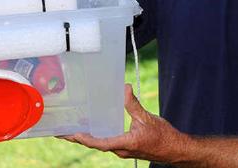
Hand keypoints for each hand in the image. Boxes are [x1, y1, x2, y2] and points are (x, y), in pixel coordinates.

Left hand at [61, 84, 190, 163]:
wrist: (176, 150)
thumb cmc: (164, 137)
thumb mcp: (147, 118)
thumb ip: (133, 104)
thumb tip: (124, 88)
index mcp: (125, 143)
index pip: (99, 143)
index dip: (84, 139)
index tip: (71, 134)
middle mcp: (121, 149)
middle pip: (94, 144)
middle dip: (78, 138)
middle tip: (62, 131)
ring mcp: (123, 150)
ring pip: (100, 144)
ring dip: (86, 137)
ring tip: (72, 129)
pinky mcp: (126, 147)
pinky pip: (107, 142)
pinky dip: (97, 136)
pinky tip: (93, 128)